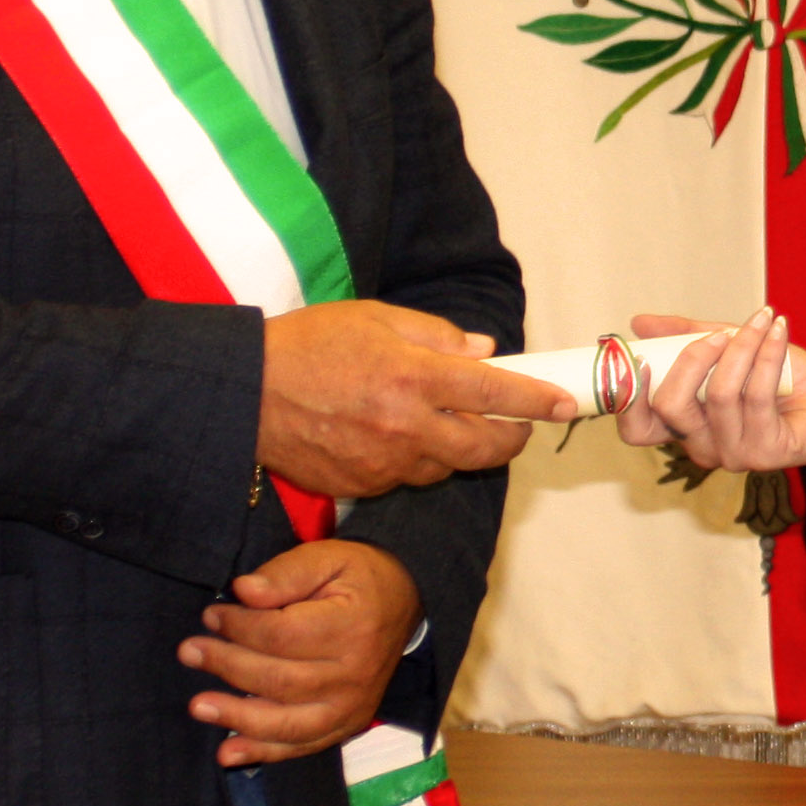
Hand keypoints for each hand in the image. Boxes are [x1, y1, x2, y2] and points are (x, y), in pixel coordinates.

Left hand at [182, 538, 421, 766]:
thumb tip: (243, 591)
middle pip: (279, 680)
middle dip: (227, 666)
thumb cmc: (357, 577)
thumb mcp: (326, 558)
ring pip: (289, 723)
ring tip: (199, 706)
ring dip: (238, 718)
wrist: (405, 600)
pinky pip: (303, 746)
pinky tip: (228, 753)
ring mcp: (353, 706)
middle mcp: (355, 674)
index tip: (212, 616)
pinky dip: (264, 753)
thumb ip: (285, 573)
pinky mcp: (348, 724)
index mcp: (352, 627)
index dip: (239, 628)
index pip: (282, 636)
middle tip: (190, 651)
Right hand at [259, 301, 575, 499]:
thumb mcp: (373, 318)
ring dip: (455, 449)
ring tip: (438, 420)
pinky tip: (393, 436)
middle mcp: (404, 426)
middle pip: (483, 449)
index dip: (535, 400)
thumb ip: (436, 335)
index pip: (494, 393)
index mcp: (412, 377)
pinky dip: (413, 460)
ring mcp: (382, 462)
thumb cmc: (306, 345)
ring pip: (444, 467)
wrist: (241, 393)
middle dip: (509, 440)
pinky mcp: (360, 486)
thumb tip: (484, 352)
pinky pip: (404, 477)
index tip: (563, 403)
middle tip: (515, 426)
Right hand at [612, 308, 805, 473]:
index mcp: (686, 426)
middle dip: (691, 359)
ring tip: (763, 321)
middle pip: (671, 408)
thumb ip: (685, 337)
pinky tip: (778, 331)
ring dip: (742, 346)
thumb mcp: (730, 348)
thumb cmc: (782, 378)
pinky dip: (767, 353)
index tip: (639, 354)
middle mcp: (703, 447)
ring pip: (720, 394)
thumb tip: (639, 323)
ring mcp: (734, 454)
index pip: (638, 428)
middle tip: (720, 333)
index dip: (629, 395)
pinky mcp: (767, 453)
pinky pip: (757, 395)